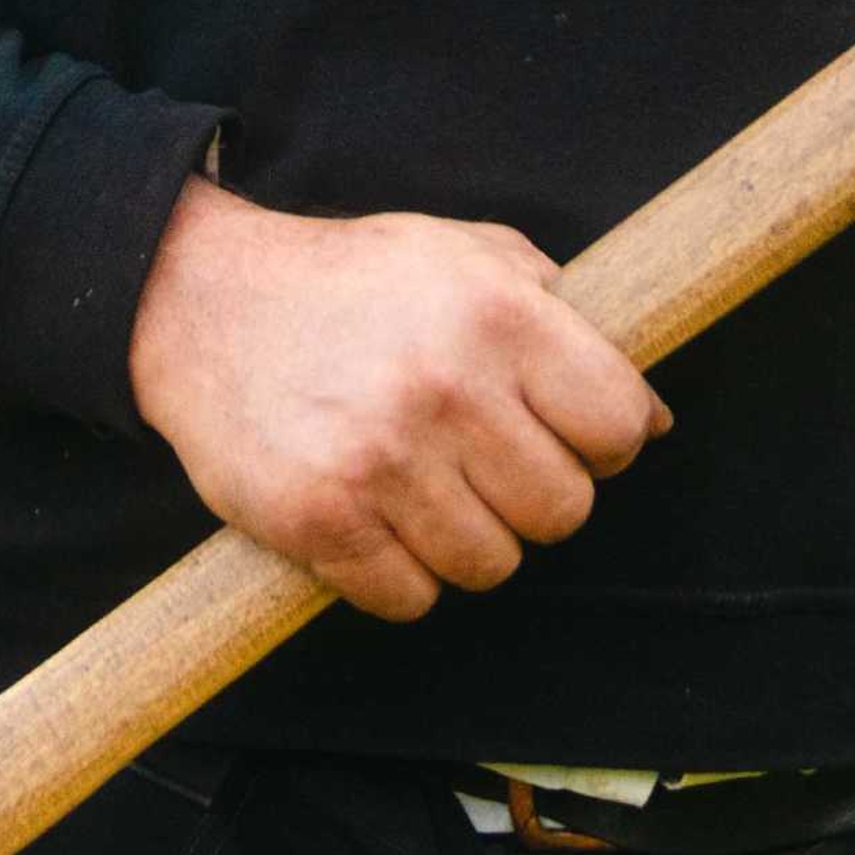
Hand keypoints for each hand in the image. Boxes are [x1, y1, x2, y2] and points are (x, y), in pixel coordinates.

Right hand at [125, 180, 669, 619]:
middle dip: (536, 497)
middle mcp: (448, 388)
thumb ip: (564, 316)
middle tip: (490, 465)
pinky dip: (401, 576)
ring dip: (471, 542)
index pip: (620, 425)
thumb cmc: (353, 281)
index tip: (575, 438)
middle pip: (563, 511)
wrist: (202, 300)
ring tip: (430, 489)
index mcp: (500, 314)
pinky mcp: (318, 519)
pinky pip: (409, 600)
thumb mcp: (467, 254)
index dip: (608, 442)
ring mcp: (381, 461)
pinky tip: (378, 520)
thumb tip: (653, 418)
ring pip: (492, 565)